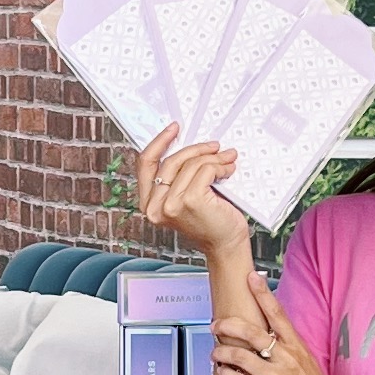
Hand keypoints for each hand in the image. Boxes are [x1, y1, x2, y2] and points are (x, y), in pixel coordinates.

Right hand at [131, 123, 253, 278]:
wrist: (226, 245)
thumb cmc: (209, 222)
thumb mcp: (185, 197)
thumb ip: (179, 177)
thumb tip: (189, 147)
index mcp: (149, 204)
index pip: (146, 164)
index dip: (159, 142)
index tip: (174, 129)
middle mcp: (156, 206)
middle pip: (171, 160)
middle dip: (197, 149)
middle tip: (215, 147)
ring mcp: (172, 204)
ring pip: (191, 164)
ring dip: (214, 158)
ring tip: (227, 160)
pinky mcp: (191, 201)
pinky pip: (205, 170)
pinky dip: (220, 167)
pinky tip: (228, 172)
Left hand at [211, 281, 363, 374]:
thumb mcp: (306, 361)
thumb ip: (287, 345)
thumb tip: (268, 330)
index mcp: (296, 347)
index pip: (278, 314)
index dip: (263, 293)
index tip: (251, 277)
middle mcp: (286, 359)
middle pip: (252, 332)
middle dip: (228, 325)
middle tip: (215, 324)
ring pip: (240, 356)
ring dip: (221, 352)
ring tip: (216, 353)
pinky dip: (226, 374)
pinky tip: (222, 372)